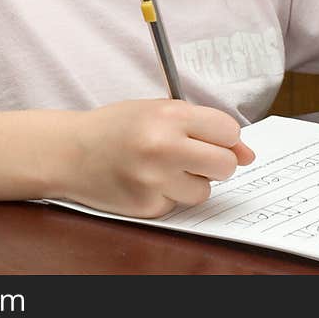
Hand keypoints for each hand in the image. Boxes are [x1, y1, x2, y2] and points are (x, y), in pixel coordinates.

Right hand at [62, 99, 254, 217]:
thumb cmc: (117, 127)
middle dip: (215, 162)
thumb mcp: (157, 111)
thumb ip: (203, 126)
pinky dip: (169, 195)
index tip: (210, 138)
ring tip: (163, 168)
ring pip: (205, 190)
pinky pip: (179, 204)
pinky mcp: (147, 206)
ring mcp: (154, 180)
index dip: (223, 137)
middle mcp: (163, 147)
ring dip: (192, 181)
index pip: (228, 131)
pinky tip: (146, 181)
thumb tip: (248, 155)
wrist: (70, 152)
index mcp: (168, 116)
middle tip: (192, 156)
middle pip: (225, 165)